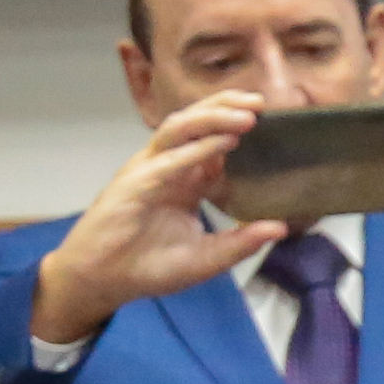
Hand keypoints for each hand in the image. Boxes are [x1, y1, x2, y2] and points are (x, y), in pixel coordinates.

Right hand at [31, 96, 283, 347]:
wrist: (102, 281)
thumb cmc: (148, 267)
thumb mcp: (206, 257)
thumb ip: (240, 242)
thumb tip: (281, 228)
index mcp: (185, 179)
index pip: (212, 140)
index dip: (237, 125)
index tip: (271, 119)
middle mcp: (167, 167)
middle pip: (196, 123)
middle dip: (226, 107)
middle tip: (262, 101)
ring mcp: (148, 171)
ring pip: (180, 130)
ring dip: (214, 120)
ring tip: (247, 116)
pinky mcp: (134, 185)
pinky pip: (168, 161)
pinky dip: (195, 151)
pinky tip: (222, 144)